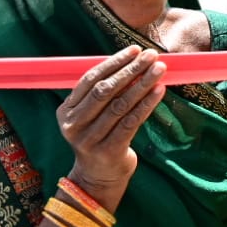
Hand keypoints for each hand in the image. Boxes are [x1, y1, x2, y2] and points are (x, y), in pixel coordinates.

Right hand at [56, 46, 167, 190]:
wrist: (98, 176)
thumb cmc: (99, 136)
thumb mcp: (91, 115)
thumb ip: (102, 93)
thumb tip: (133, 62)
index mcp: (66, 111)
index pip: (90, 79)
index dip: (113, 63)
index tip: (134, 50)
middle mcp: (74, 125)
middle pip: (105, 90)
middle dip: (130, 70)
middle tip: (151, 55)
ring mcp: (90, 139)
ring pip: (120, 105)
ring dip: (142, 84)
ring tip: (160, 69)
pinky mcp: (109, 150)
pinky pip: (131, 122)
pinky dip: (147, 104)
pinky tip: (160, 90)